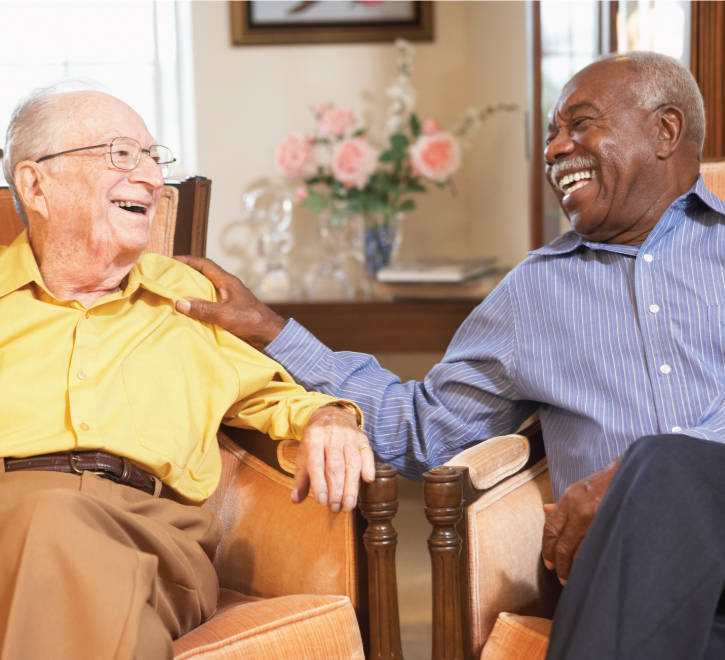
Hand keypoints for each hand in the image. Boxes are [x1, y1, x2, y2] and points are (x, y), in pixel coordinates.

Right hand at [173, 255, 285, 350]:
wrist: (270, 336)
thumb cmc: (251, 321)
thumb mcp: (225, 315)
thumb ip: (203, 309)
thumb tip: (180, 303)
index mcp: (227, 282)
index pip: (205, 265)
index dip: (188, 260)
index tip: (171, 259)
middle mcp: (228, 287)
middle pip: (204, 275)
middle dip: (187, 274)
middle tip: (169, 276)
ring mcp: (229, 298)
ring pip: (207, 289)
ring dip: (192, 290)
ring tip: (175, 293)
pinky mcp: (230, 310)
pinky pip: (211, 303)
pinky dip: (199, 304)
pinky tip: (190, 311)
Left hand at [294, 405, 375, 512]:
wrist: (332, 413)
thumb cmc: (316, 439)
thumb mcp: (304, 453)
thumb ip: (301, 477)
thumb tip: (295, 500)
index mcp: (313, 438)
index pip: (316, 463)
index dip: (319, 484)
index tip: (322, 501)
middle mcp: (331, 436)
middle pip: (335, 466)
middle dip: (336, 490)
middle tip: (336, 508)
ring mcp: (348, 436)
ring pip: (352, 462)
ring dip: (351, 486)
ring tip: (348, 504)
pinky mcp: (362, 438)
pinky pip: (367, 453)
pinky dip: (369, 467)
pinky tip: (368, 481)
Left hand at [541, 456, 620, 584]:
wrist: (630, 474)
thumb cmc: (604, 481)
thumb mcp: (578, 488)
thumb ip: (562, 503)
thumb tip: (547, 510)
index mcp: (569, 500)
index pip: (551, 529)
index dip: (547, 548)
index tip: (548, 562)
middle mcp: (580, 512)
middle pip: (564, 546)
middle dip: (560, 564)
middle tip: (560, 576)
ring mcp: (597, 521)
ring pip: (580, 553)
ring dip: (575, 568)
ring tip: (574, 579)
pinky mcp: (612, 528)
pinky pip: (597, 550)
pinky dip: (592, 562)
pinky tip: (591, 570)